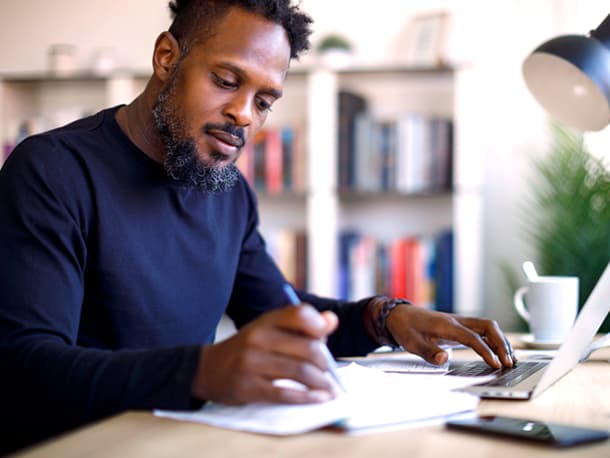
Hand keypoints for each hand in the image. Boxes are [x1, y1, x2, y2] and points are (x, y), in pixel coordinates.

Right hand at [191, 305, 338, 404]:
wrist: (208, 369)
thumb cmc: (248, 349)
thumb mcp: (269, 330)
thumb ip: (300, 326)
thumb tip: (332, 321)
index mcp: (266, 321)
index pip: (299, 314)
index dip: (319, 326)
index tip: (326, 340)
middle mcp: (258, 338)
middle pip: (308, 348)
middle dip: (325, 364)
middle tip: (330, 373)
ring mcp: (251, 363)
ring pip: (300, 372)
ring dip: (321, 383)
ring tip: (329, 389)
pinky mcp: (248, 387)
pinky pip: (285, 394)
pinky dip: (307, 398)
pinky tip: (318, 399)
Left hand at [386, 306, 514, 367]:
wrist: (399, 315)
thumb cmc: (405, 328)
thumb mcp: (411, 343)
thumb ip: (428, 351)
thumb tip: (444, 359)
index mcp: (446, 325)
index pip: (472, 337)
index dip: (486, 350)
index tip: (496, 364)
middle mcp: (456, 321)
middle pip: (487, 326)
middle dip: (501, 343)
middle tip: (509, 363)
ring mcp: (460, 322)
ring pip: (488, 327)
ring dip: (501, 341)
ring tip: (510, 360)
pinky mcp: (460, 326)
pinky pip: (482, 330)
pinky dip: (494, 340)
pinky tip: (499, 353)